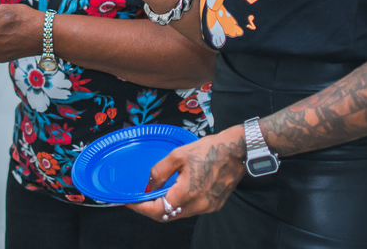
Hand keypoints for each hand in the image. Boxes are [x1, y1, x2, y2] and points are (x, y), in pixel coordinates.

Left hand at [127, 127, 246, 221]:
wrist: (236, 151)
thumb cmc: (208, 150)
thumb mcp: (178, 155)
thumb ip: (160, 171)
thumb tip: (150, 185)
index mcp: (187, 194)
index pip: (158, 211)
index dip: (141, 208)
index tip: (130, 202)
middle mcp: (198, 206)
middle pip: (168, 215)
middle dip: (152, 208)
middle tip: (141, 199)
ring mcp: (208, 207)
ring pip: (180, 213)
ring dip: (167, 206)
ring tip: (158, 193)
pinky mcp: (215, 205)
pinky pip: (192, 209)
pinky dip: (181, 204)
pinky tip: (178, 190)